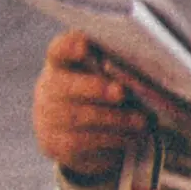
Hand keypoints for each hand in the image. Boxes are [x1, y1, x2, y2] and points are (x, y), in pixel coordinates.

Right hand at [33, 34, 152, 181]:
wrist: (77, 132)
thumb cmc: (101, 95)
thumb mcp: (107, 78)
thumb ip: (118, 70)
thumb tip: (143, 77)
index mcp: (61, 64)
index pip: (59, 50)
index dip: (69, 46)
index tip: (84, 45)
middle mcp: (49, 89)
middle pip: (65, 86)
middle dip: (96, 88)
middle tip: (120, 92)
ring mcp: (48, 118)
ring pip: (78, 117)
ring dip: (114, 119)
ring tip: (140, 121)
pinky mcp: (55, 144)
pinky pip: (82, 142)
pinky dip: (111, 139)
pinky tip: (130, 137)